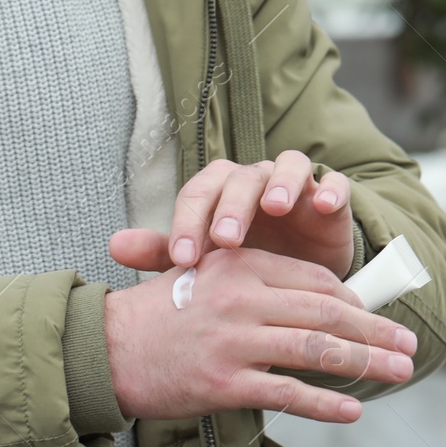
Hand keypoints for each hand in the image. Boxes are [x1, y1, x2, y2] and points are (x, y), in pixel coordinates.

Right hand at [102, 246, 417, 422]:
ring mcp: (234, 341)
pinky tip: (353, 409)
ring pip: (317, 351)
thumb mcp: (204, 278)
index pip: (314, 282)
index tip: (375, 319)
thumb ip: (254, 283)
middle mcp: (241, 298)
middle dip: (375, 331)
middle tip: (408, 346)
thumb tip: (310, 303)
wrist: (104, 350)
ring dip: (366, 363)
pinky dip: (325, 403)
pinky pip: (287, 392)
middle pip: (327, 314)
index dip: (353, 302)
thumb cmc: (156, 316)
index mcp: (240, 265)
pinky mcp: (223, 381)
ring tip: (398, 372)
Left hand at [109, 152, 355, 279]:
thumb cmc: (243, 264)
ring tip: (274, 207)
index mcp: (218, 194)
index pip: (197, 196)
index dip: (187, 222)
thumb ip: (162, 252)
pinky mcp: (330, 201)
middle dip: (230, 207)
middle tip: (225, 239)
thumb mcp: (206, 263)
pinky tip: (323, 205)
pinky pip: (333, 184)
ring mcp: (294, 187)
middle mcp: (254, 182)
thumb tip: (112, 246)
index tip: (182, 258)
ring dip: (280, 184)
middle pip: (239, 178)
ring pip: (286, 167)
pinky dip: (330, 190)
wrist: (296, 279)